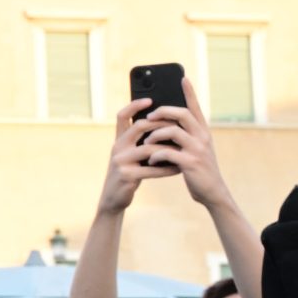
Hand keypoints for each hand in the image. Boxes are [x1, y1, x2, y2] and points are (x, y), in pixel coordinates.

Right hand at [95, 100, 176, 214]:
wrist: (114, 199)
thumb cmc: (128, 174)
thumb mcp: (130, 155)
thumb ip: (140, 142)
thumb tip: (165, 127)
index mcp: (119, 140)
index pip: (122, 116)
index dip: (135, 105)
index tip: (150, 99)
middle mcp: (117, 147)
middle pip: (139, 127)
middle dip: (161, 124)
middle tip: (178, 125)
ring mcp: (120, 161)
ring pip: (148, 148)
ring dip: (168, 148)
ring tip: (183, 148)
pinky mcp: (127, 175)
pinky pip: (151, 169)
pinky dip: (167, 169)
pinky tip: (178, 169)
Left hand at [143, 100, 231, 210]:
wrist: (212, 192)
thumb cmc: (199, 169)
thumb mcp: (196, 150)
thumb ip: (186, 136)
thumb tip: (164, 124)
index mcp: (203, 132)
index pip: (196, 107)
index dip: (189, 93)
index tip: (183, 78)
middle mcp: (203, 137)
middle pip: (182, 114)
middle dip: (163, 111)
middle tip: (148, 116)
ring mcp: (198, 150)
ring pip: (173, 131)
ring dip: (155, 134)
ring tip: (147, 142)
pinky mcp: (191, 163)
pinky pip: (169, 153)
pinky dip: (157, 155)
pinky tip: (151, 160)